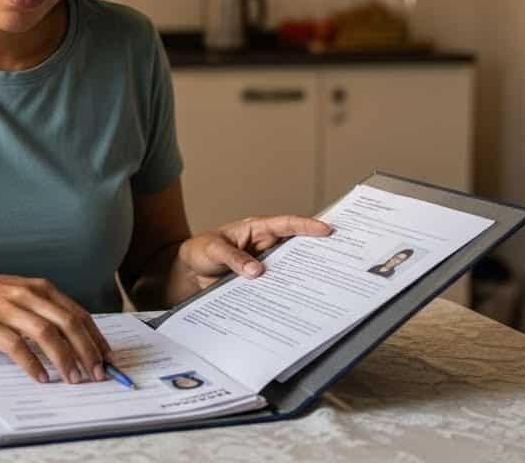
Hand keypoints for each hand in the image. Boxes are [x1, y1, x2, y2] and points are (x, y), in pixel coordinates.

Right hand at [0, 267, 111, 384]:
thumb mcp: (20, 292)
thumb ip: (44, 309)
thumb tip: (71, 335)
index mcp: (40, 288)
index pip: (78, 314)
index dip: (96, 337)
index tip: (107, 357)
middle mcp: (30, 295)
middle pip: (69, 324)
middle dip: (88, 351)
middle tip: (97, 372)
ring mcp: (10, 309)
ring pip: (48, 335)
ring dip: (66, 359)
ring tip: (74, 378)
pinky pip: (17, 347)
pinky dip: (32, 364)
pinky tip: (41, 377)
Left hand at [177, 215, 332, 288]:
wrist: (189, 273)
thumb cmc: (200, 251)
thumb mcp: (214, 249)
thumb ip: (234, 258)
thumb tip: (257, 271)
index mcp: (257, 229)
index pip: (286, 224)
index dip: (307, 226)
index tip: (326, 230)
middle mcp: (264, 245)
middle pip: (295, 246)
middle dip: (315, 250)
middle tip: (336, 257)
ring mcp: (264, 264)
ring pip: (289, 267)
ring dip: (302, 274)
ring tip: (321, 283)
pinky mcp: (259, 282)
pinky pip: (277, 284)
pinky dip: (286, 290)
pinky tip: (296, 299)